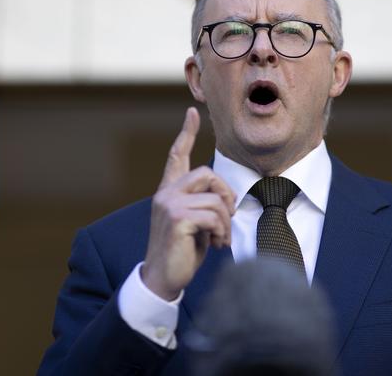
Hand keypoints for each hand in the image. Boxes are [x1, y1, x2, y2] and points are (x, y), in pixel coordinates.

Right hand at [141, 107, 235, 300]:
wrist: (162, 279)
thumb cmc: (181, 252)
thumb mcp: (193, 223)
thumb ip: (202, 204)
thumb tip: (225, 200)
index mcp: (168, 192)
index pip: (176, 156)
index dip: (185, 133)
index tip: (191, 113)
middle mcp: (165, 194)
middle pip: (207, 173)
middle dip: (226, 193)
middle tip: (229, 216)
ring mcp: (169, 204)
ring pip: (215, 199)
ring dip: (226, 222)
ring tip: (221, 237)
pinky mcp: (176, 218)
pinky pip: (213, 215)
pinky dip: (222, 231)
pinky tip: (216, 244)